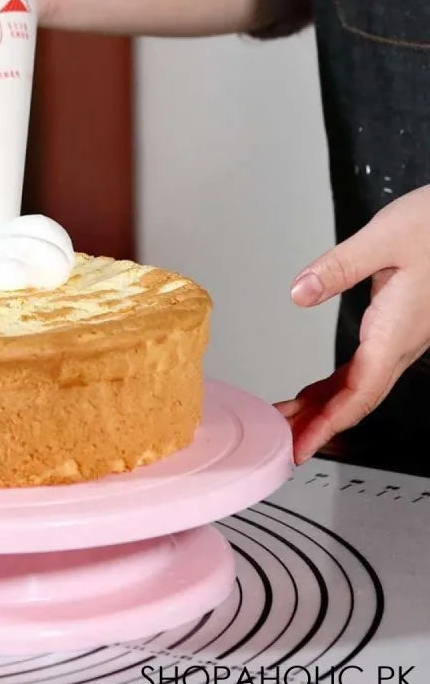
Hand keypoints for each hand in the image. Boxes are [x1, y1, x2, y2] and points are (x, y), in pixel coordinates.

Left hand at [275, 185, 429, 462]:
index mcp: (397, 329)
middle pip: (356, 397)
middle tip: (282, 442)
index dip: (329, 423)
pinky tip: (317, 392)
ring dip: (325, 406)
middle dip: (319, 423)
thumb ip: (340, 267)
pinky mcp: (399, 325)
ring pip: (361, 385)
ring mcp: (402, 336)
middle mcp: (402, 341)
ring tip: (289, 420)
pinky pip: (366, 367)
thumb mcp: (385, 237)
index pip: (360, 391)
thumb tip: (300, 293)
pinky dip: (338, 385)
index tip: (302, 445)